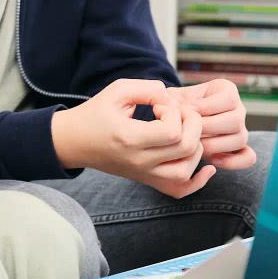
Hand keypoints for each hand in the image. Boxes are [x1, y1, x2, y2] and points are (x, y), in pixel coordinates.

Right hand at [51, 79, 216, 198]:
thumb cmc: (93, 114)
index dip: (174, 112)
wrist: (72, 142)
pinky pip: (179, 190)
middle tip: (176, 112)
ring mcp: (143, 174)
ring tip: (180, 131)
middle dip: (191, 124)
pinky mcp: (146, 179)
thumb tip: (170, 96)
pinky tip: (206, 167)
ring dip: (194, 146)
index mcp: (129, 138)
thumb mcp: (115, 91)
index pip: (172, 131)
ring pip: (186, 170)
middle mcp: (138, 161)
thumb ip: (146, 88)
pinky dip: (198, 182)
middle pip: (186, 149)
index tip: (159, 104)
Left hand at [166, 79, 255, 169]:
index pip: (229, 99)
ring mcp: (241, 129)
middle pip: (236, 120)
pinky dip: (232, 161)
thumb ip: (172, 101)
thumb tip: (173, 110)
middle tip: (187, 131)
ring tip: (193, 144)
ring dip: (214, 144)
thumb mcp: (172, 98)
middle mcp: (238, 109)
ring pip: (240, 139)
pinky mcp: (239, 148)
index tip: (185, 111)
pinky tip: (210, 159)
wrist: (175, 120)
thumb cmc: (174, 106)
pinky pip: (248, 157)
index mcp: (226, 91)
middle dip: (207, 128)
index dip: (204, 107)